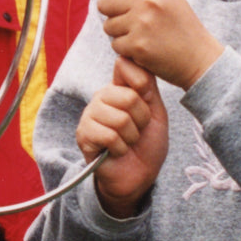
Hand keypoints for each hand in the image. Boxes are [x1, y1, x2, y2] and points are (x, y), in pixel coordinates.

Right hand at [78, 56, 168, 217]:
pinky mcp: (84, 135)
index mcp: (119, 88)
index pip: (124, 65)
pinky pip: (109, 136)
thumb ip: (148, 87)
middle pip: (128, 96)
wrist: (138, 177)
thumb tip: (136, 63)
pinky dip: (120, 148)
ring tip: (126, 142)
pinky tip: (116, 151)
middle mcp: (102, 97)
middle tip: (137, 131)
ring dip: (131, 137)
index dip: (142, 84)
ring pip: (120, 118)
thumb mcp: (156, 113)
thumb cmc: (147, 145)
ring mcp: (90, 115)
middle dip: (141, 120)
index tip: (146, 102)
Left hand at [96, 0, 223, 89]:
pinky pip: (115, 45)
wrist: (199, 57)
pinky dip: (126, 49)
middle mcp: (147, 0)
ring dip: (120, 33)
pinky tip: (145, 47)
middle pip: (103, 3)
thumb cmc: (180, 23)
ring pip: (107, 26)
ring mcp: (142, 23)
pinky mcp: (138, 45)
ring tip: (142, 34)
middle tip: (134, 21)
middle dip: (113, 14)